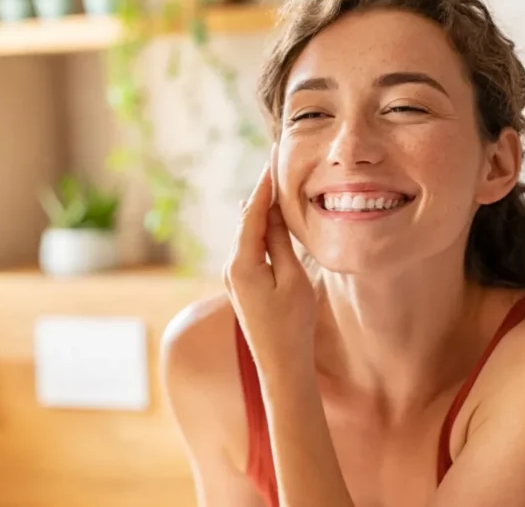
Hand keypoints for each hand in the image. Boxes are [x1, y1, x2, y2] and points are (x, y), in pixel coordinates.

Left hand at [223, 148, 316, 373]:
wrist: (280, 366)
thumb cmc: (292, 326)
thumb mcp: (293, 280)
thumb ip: (280, 243)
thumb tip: (270, 212)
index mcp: (242, 263)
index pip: (252, 212)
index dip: (264, 183)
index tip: (272, 157)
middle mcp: (231, 267)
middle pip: (246, 219)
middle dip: (261, 192)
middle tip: (274, 161)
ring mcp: (234, 277)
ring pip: (247, 234)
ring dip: (260, 210)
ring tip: (273, 181)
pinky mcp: (242, 285)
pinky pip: (250, 248)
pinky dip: (260, 229)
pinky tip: (267, 217)